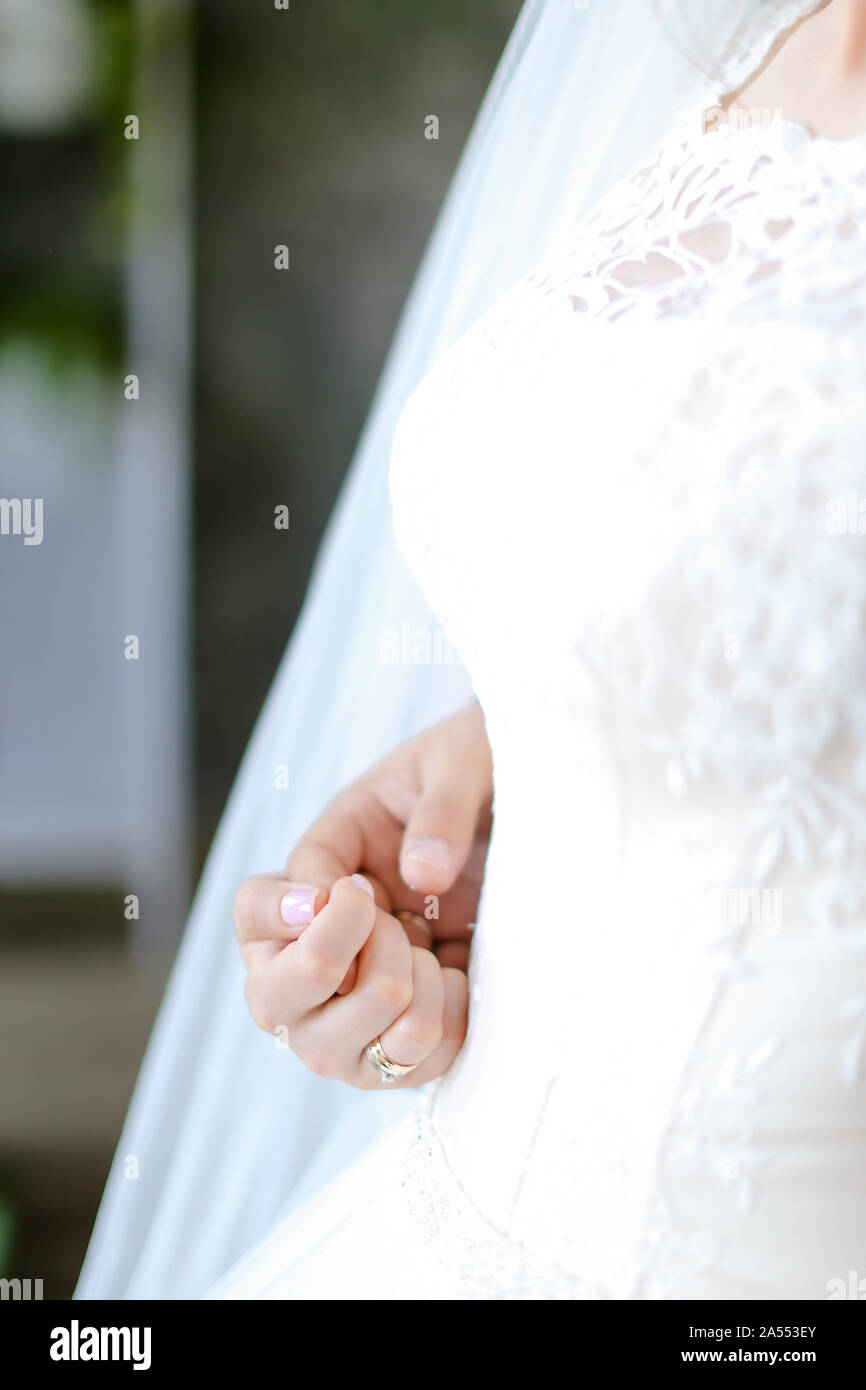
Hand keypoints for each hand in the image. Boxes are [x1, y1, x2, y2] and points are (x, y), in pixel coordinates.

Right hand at [234, 703, 492, 1087]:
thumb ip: (442, 809)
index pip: (257, 908)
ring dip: (395, 1002)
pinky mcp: (413, 1032)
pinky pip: (403, 1069)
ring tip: (438, 953)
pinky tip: (465, 980)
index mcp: (327, 857)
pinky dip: (441, 1032)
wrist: (552, 813)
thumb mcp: (465, 761)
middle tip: (398, 924)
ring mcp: (364, 994)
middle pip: (268, 997)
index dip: (294, 914)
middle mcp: (327, 934)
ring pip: (327, 1051)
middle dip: (331, 968)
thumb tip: (422, 874)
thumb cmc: (487, 771)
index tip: (361, 894)